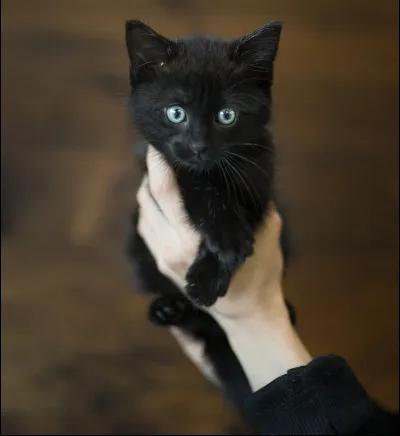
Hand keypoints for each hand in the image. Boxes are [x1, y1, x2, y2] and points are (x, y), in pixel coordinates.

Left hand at [137, 145, 284, 322]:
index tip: (159, 143)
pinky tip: (165, 197)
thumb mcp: (265, 231)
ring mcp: (162, 257)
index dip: (159, 164)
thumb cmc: (260, 272)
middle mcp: (170, 248)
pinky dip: (151, 206)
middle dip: (152, 170)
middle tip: (165, 151)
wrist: (246, 311)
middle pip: (147, 197)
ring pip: (143, 210)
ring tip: (167, 171)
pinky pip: (146, 225)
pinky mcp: (160, 262)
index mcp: (192, 241)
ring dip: (150, 187)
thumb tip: (242, 173)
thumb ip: (252, 202)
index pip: (165, 192)